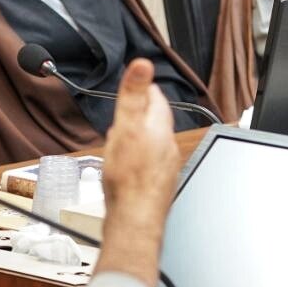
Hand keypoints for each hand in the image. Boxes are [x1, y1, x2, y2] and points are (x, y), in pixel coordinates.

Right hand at [96, 58, 178, 286]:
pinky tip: (124, 168)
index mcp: (160, 129)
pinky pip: (147, 164)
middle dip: (137, 115)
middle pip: (154, 121)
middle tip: (122, 112)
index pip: (156, 98)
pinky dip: (135, 159)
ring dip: (136, 137)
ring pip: (150, 143)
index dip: (142, 89)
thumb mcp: (126, 128)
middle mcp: (167, 146)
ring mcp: (164, 166)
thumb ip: (133, 96)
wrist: (136, 221)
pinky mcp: (156, 184)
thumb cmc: (130, 179)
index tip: (132, 85)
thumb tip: (143, 65)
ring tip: (120, 138)